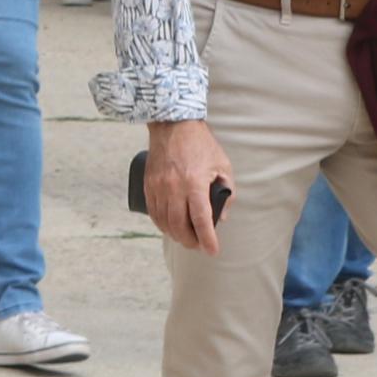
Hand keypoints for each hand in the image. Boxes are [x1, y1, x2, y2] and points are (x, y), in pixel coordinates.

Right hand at [145, 118, 233, 254]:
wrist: (173, 125)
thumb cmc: (201, 144)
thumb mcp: (222, 165)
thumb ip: (227, 191)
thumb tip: (221, 216)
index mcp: (194, 183)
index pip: (201, 219)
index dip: (207, 239)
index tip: (212, 251)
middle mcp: (174, 188)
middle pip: (179, 226)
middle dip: (190, 241)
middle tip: (198, 245)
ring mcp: (159, 187)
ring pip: (164, 222)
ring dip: (175, 235)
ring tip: (186, 238)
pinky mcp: (149, 185)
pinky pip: (154, 213)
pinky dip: (162, 225)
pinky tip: (169, 228)